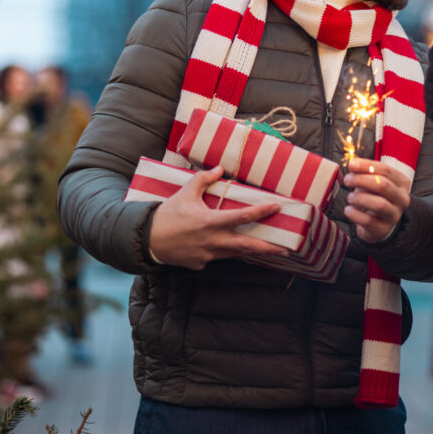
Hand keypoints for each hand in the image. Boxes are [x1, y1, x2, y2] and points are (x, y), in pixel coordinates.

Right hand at [148, 165, 287, 269]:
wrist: (146, 239)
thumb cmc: (167, 214)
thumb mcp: (185, 192)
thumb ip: (203, 179)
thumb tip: (220, 169)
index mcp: (211, 222)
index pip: (243, 216)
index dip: (261, 211)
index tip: (276, 208)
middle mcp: (213, 241)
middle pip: (247, 246)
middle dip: (268, 248)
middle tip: (286, 250)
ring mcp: (207, 255)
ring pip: (234, 254)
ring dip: (250, 251)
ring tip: (266, 250)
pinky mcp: (200, 264)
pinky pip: (216, 258)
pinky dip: (222, 252)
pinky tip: (223, 248)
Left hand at [343, 158, 411, 242]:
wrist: (380, 223)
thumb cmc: (375, 196)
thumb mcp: (373, 182)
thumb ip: (365, 172)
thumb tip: (353, 164)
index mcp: (402, 183)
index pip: (386, 170)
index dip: (367, 166)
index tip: (351, 165)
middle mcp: (402, 199)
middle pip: (383, 185)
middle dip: (361, 180)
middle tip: (347, 180)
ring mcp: (394, 215)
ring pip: (379, 204)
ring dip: (359, 198)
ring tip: (350, 197)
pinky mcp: (383, 229)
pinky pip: (368, 221)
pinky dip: (355, 214)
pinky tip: (348, 210)